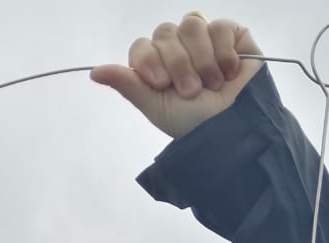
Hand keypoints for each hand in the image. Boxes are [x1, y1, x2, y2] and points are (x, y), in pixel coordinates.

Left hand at [91, 16, 262, 140]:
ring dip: (201, 60)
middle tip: (191, 91)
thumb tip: (94, 71)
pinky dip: (223, 53)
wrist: (234, 131)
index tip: (160, 84)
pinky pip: (219, 26)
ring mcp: (205, 40)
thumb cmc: (195, 125)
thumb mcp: (156, 107)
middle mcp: (179, 49)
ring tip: (212, 85)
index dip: (149, 60)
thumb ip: (128, 85)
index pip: (142, 46)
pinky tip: (228, 73)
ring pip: (191, 25)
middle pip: (165, 33)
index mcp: (158, 66)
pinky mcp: (232, 36)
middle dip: (177, 65)